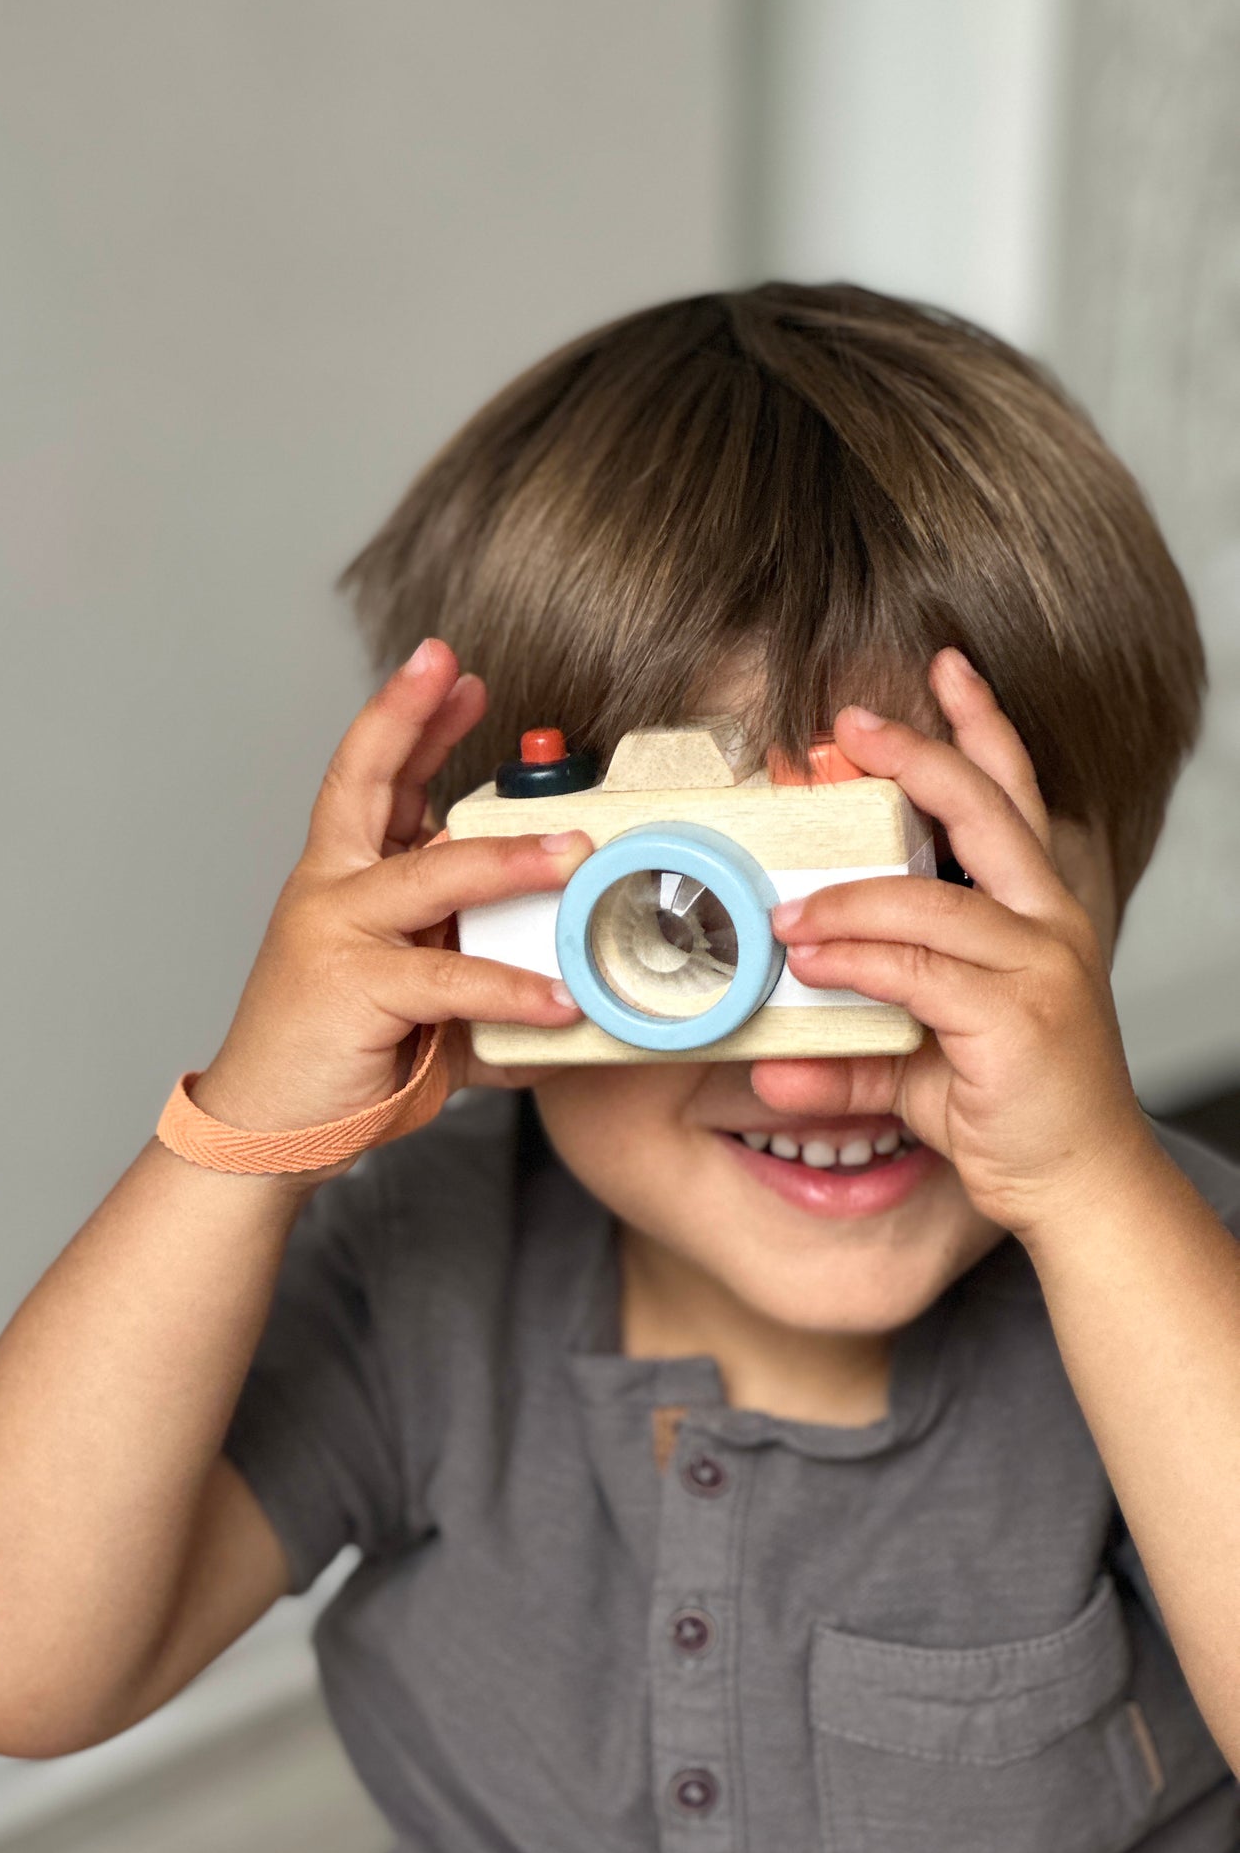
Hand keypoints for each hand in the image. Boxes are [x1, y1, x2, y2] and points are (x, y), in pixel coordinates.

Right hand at [195, 638, 588, 1162]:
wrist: (267, 1128)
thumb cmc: (340, 1055)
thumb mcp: (416, 995)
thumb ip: (475, 966)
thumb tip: (565, 973)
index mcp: (344, 879)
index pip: (375, 780)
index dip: (411, 721)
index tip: (452, 674)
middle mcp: (332, 890)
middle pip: (365, 784)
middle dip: (408, 720)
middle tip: (455, 674)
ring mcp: (336, 933)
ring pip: (431, 876)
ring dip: (508, 858)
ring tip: (575, 851)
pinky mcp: (352, 988)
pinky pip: (448, 980)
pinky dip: (511, 987)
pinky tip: (560, 997)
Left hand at [757, 648, 1155, 1238]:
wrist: (1079, 1185)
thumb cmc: (1012, 1109)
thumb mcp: (923, 1062)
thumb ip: (855, 1045)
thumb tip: (773, 1060)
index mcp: (1036, 910)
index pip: (1015, 795)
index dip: (982, 725)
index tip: (942, 668)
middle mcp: (1048, 923)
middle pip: (987, 810)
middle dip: (918, 755)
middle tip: (847, 723)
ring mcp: (1040, 966)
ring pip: (929, 901)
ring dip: (845, 898)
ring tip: (782, 913)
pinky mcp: (1018, 1017)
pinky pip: (918, 970)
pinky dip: (856, 959)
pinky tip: (810, 958)